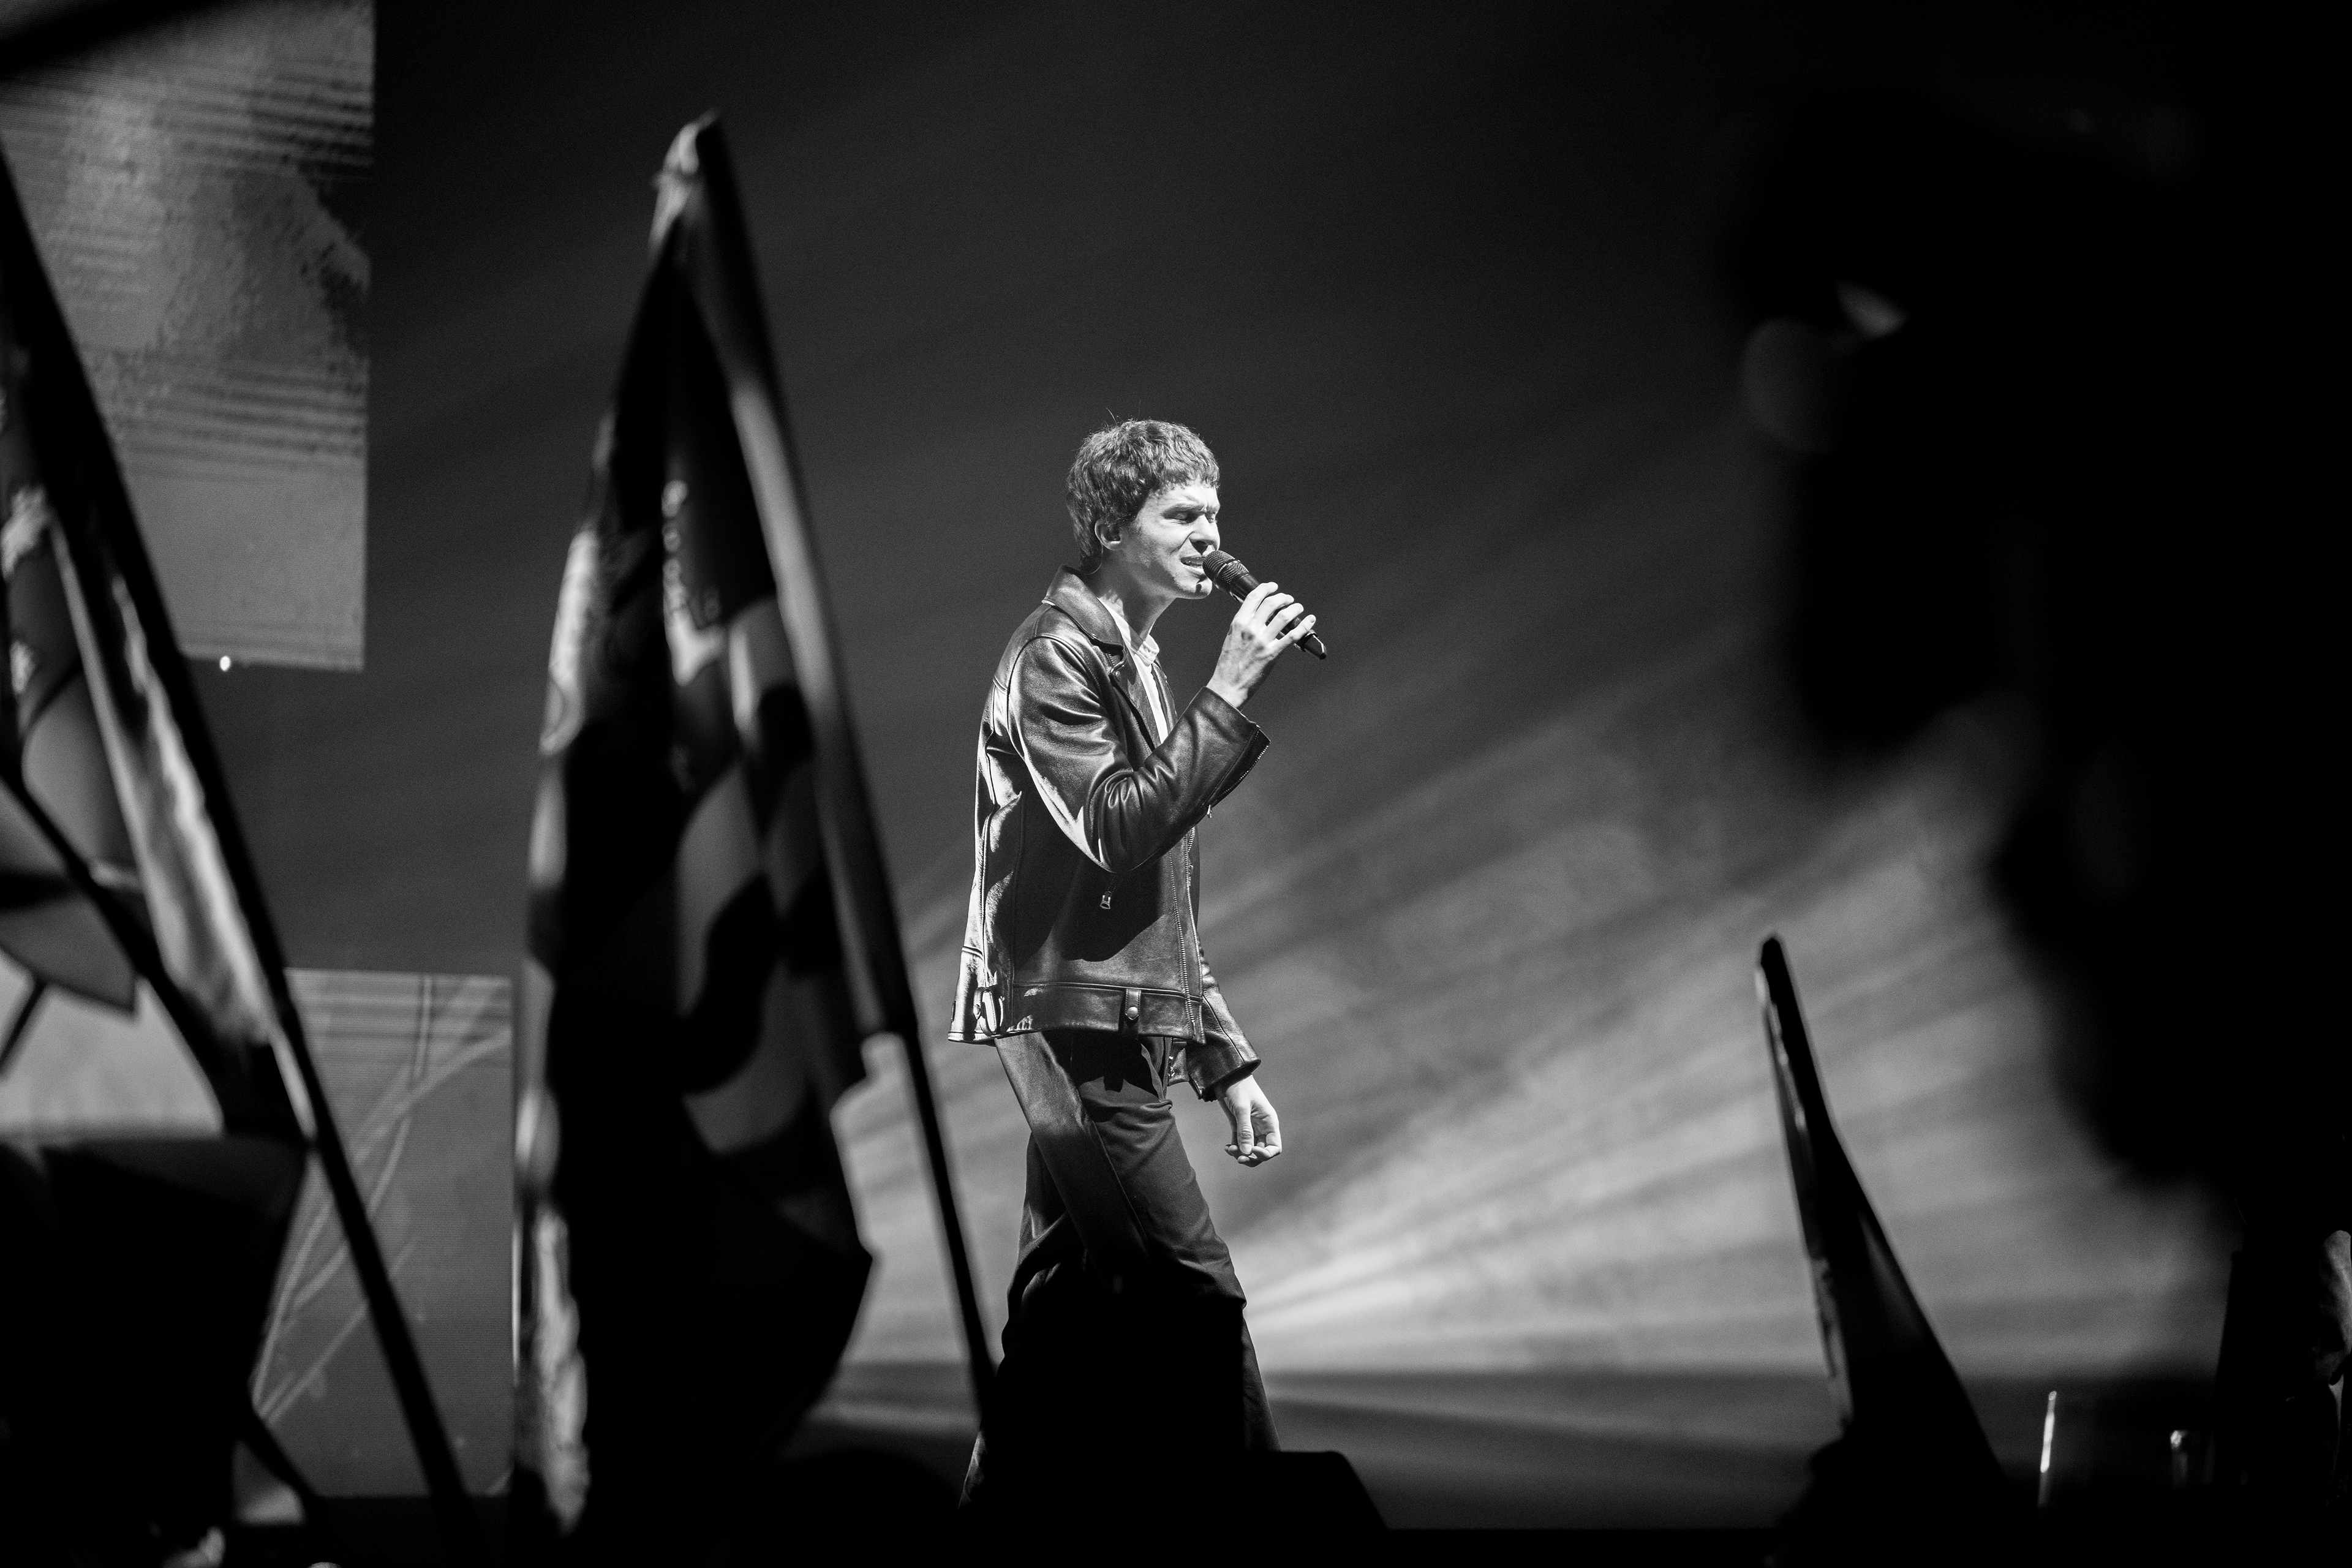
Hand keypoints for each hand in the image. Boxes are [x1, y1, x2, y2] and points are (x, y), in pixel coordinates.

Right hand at [1205, 581, 1315, 709]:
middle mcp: (1250, 629)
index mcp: (1238, 623)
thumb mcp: (1231, 638)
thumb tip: (1256, 615)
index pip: (1254, 597)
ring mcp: (1262, 641)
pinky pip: (1292, 636)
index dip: (1267, 588)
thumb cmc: (1229, 664)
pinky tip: (1310, 620)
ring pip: (1284, 616)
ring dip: (1294, 609)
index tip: (1274, 587)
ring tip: (1298, 608)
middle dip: (1283, 598)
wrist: (1228, 686)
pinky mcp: (1272, 653)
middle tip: (1289, 599)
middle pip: (1271, 603)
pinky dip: (1304, 625)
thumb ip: (1243, 625)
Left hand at [1220, 1074, 1281, 1166]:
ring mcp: (1251, 1128)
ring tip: (1230, 1150)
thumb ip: (1245, 1130)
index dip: (1266, 1154)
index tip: (1252, 1151)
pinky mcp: (1239, 1127)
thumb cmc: (1238, 1087)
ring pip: (1250, 1150)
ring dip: (1241, 1154)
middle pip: (1262, 1152)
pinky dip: (1235, 1149)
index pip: (1274, 1147)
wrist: (1226, 1076)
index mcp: (1269, 1122)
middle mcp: (1262, 1127)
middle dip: (1252, 1157)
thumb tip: (1247, 1152)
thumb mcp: (1242, 1108)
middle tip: (1239, 1158)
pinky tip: (1227, 1147)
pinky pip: (1240, 1144)